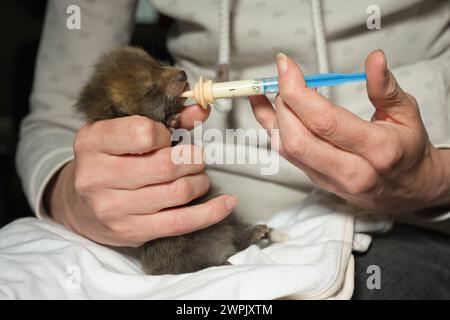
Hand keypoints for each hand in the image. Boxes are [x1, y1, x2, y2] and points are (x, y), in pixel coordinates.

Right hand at [45, 105, 237, 246]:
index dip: (165, 133)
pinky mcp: (131, 231)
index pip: (143, 132)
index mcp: (92, 142)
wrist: (80, 205)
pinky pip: (181, 222)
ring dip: (200, 181)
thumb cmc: (106, 162)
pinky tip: (225, 203)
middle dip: (192, 159)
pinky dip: (210, 212)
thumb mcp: (122, 132)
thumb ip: (164, 119)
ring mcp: (113, 208)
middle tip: (195, 158)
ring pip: (178, 193)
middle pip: (166, 166)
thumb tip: (202, 110)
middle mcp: (97, 176)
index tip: (167, 137)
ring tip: (198, 176)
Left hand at [250, 50, 449, 212]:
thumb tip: (374, 60)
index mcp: (377, 150)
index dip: (298, 91)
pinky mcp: (315, 180)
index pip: (325, 121)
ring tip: (271, 88)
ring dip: (272, 115)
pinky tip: (265, 107)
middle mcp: (350, 171)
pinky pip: (285, 154)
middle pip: (298, 138)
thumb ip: (386, 87)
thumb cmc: (407, 150)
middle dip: (282, 102)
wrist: (407, 190)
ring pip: (286, 149)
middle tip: (284, 77)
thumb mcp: (406, 114)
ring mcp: (329, 179)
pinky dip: (271, 128)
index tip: (285, 67)